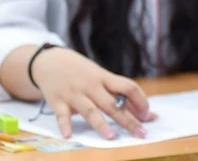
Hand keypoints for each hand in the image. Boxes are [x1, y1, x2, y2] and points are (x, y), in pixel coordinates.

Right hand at [30, 47, 155, 139]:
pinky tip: (69, 135)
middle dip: (128, 120)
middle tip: (141, 133)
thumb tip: (147, 114)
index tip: (148, 115)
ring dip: (100, 123)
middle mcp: (91, 85)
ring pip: (90, 110)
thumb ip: (120, 95)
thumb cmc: (81, 72)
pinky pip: (61, 115)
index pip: (128, 87)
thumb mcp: (100, 77)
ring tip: (111, 137)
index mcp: (104, 77)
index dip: (140, 100)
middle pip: (112, 104)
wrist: (50, 61)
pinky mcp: (57, 101)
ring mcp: (74, 93)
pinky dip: (65, 125)